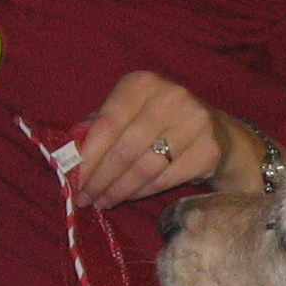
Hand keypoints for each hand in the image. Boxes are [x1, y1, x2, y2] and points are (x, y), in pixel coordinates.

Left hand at [73, 71, 229, 208]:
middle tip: (84, 198)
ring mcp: (195, 123)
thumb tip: (69, 156)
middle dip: (100, 179)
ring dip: (118, 190)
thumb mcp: (128, 114)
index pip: (108, 124)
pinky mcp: (209, 150)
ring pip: (144, 168)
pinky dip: (141, 192)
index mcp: (143, 83)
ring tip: (103, 201)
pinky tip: (128, 197)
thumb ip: (98, 128)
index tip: (73, 180)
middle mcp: (171, 97)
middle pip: (124, 149)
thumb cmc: (158, 122)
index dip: (88, 156)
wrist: (216, 131)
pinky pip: (165, 179)